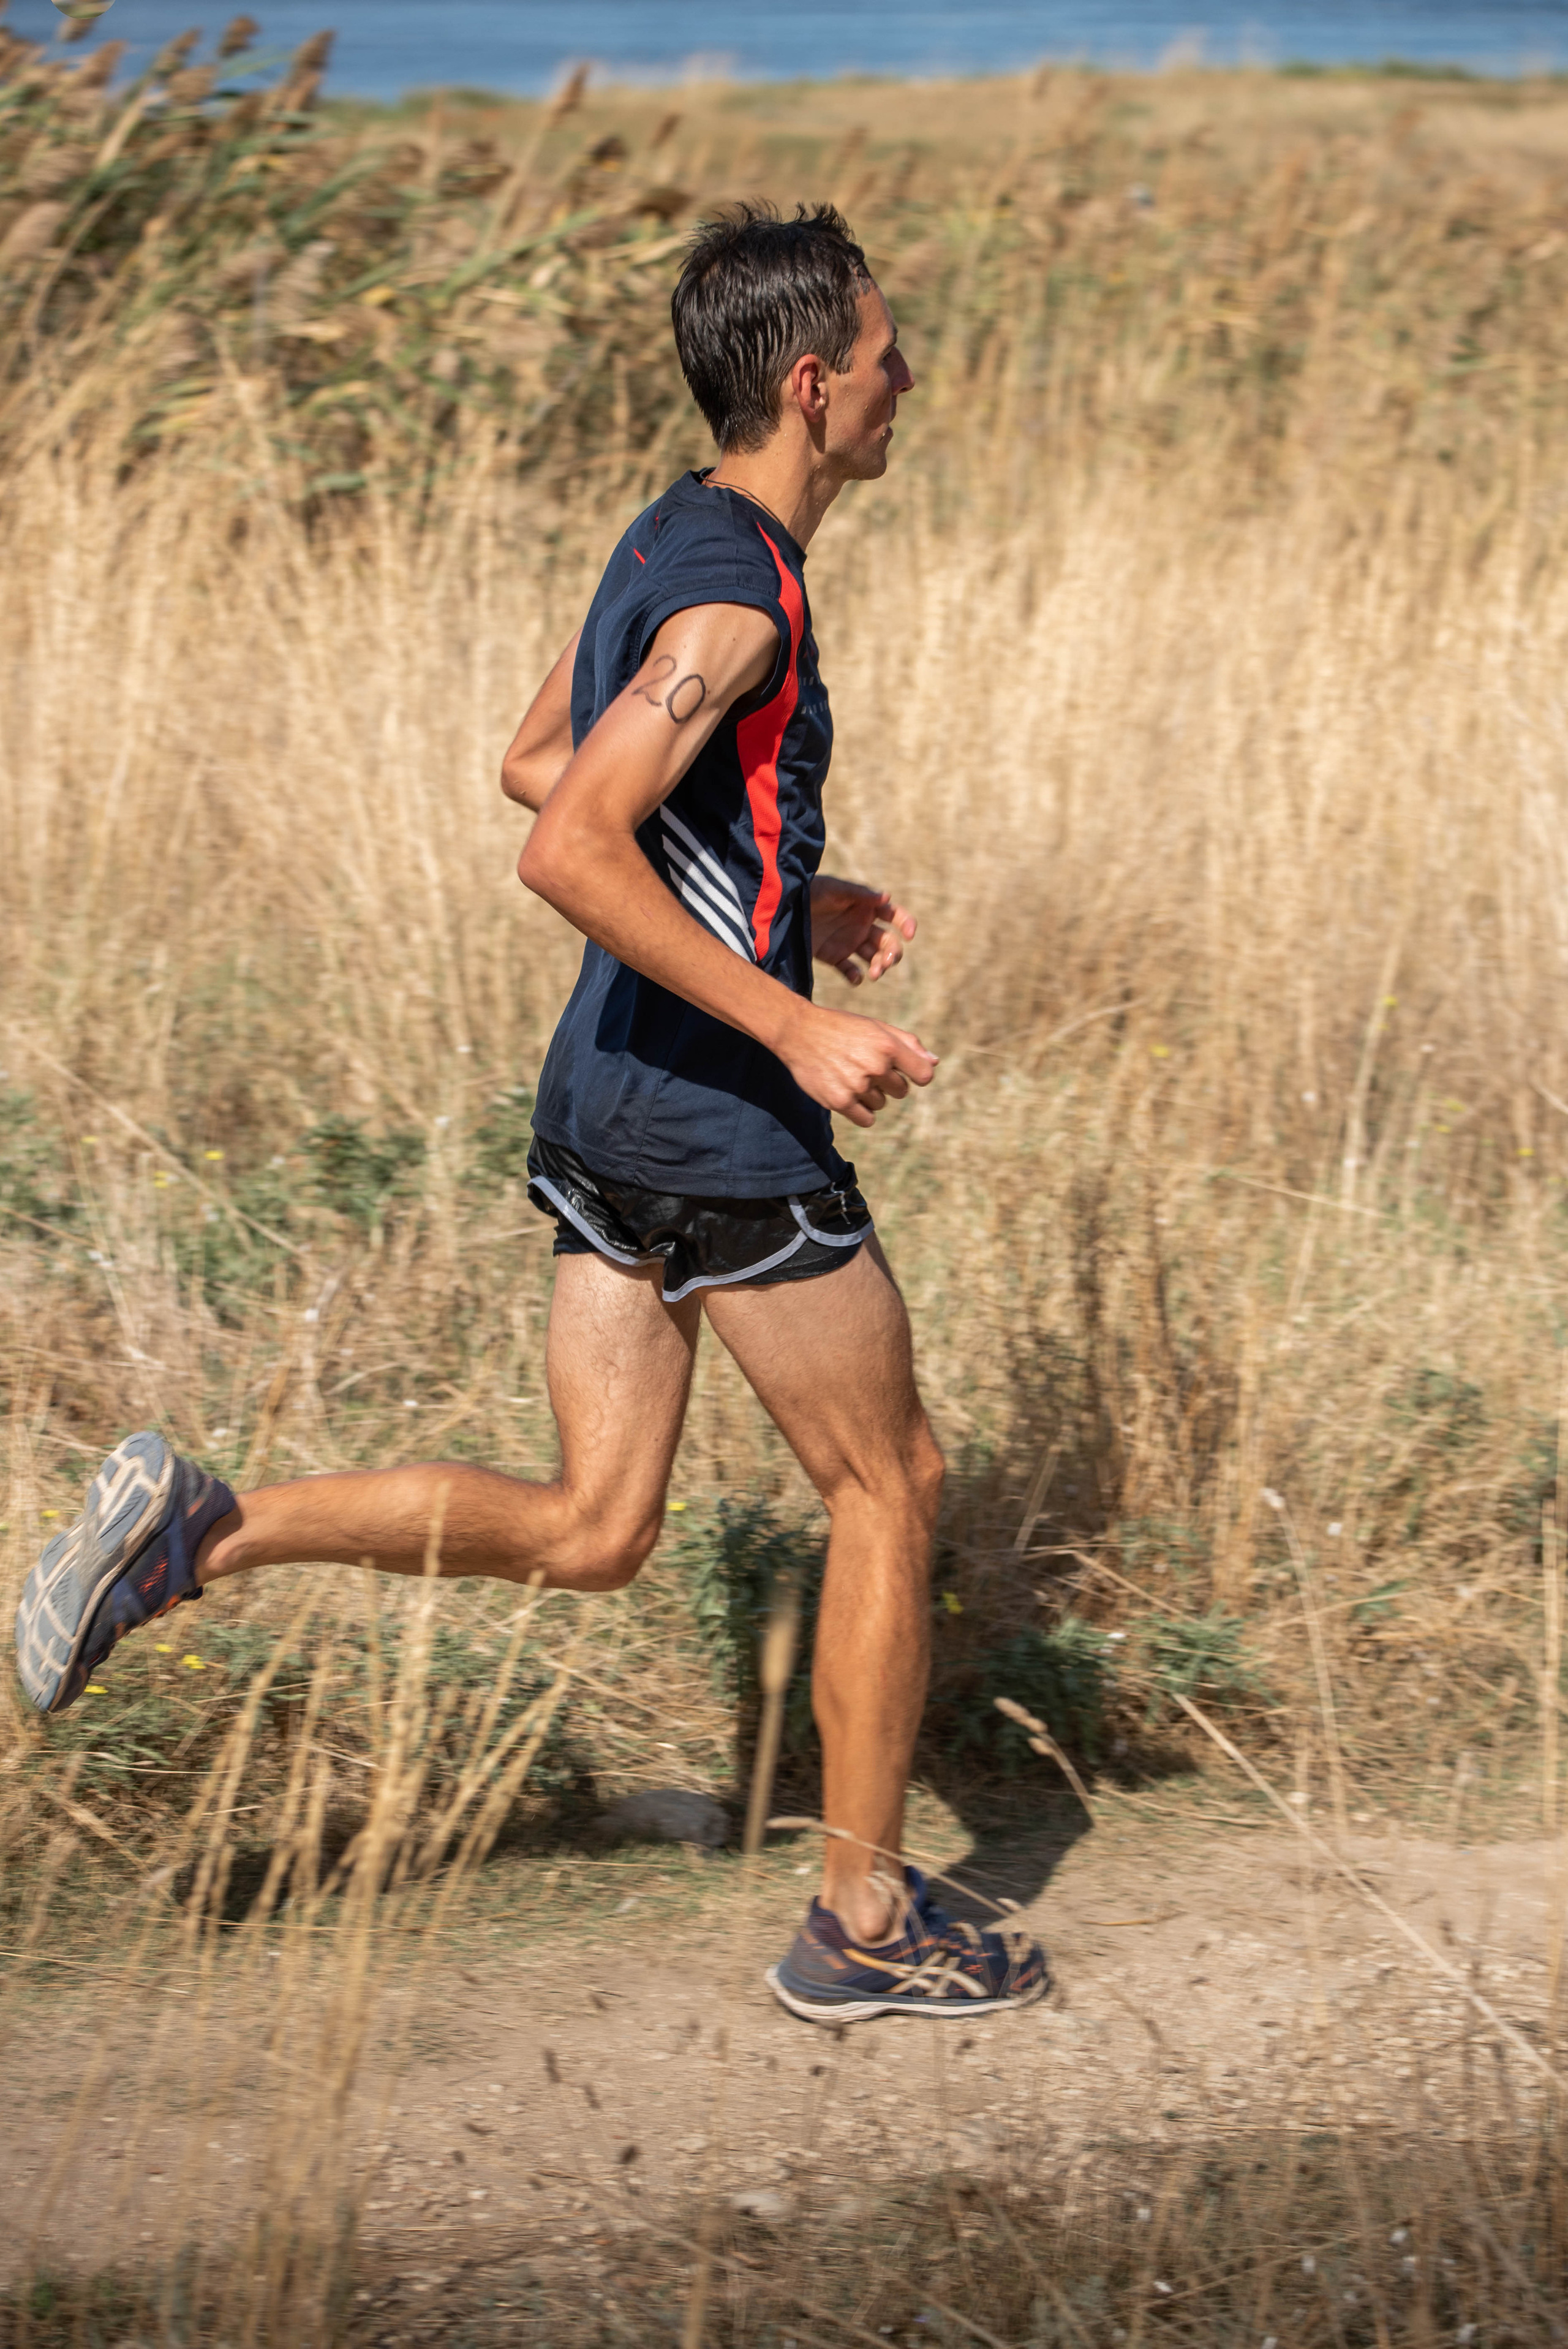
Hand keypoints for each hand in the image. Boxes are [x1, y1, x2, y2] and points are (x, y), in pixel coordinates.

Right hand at [778, 1001, 937, 1129]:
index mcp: (888, 1046)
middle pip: (901, 1092)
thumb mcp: (876, 1027)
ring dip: (871, 1095)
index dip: (915, 1075)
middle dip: (889, 1083)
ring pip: (881, 1104)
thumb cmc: (842, 1028)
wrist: (798, 1032)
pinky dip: (861, 1111)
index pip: (924, 1075)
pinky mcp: (839, 1101)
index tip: (903, 1071)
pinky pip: (866, 1119)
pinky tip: (848, 1094)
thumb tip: (935, 1063)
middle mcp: (875, 1066)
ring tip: (851, 1076)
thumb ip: (908, 1044)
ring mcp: (857, 1086)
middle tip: (866, 1068)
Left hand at [810, 873, 915, 985]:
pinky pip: (850, 970)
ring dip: (879, 967)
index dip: (906, 923)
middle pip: (887, 942)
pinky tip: (855, 977)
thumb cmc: (809, 891)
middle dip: (892, 953)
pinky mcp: (834, 956)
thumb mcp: (832, 888)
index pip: (894, 915)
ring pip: (873, 958)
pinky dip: (855, 977)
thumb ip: (858, 893)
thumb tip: (886, 896)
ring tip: (874, 974)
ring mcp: (849, 942)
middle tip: (886, 962)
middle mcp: (861, 926)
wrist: (783, 908)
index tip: (910, 935)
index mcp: (866, 907)